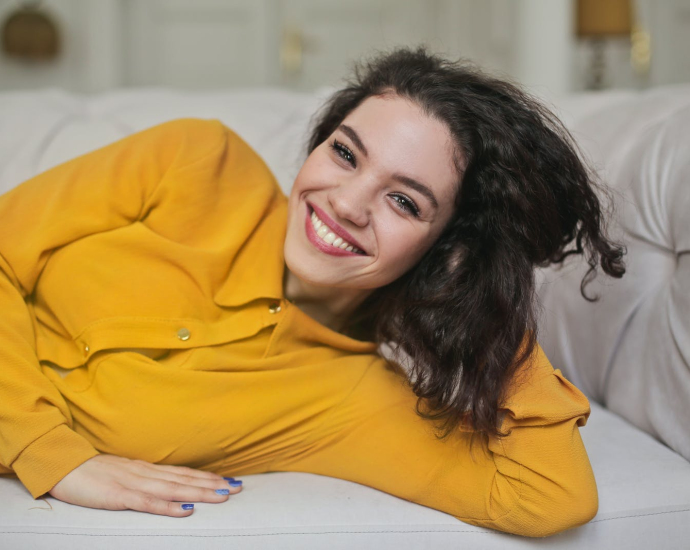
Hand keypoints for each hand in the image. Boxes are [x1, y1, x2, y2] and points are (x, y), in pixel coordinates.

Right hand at [48, 454, 241, 515]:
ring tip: (222, 496)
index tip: (229, 480)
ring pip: (174, 489)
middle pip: (185, 479)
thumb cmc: (91, 473)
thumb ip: (143, 480)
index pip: (183, 473)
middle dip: (213, 484)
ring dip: (200, 493)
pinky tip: (186, 511)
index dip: (206, 477)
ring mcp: (134, 484)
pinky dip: (169, 507)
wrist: (64, 466)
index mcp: (146, 469)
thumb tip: (164, 487)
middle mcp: (145, 473)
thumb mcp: (122, 474)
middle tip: (238, 488)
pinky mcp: (119, 496)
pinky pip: (148, 503)